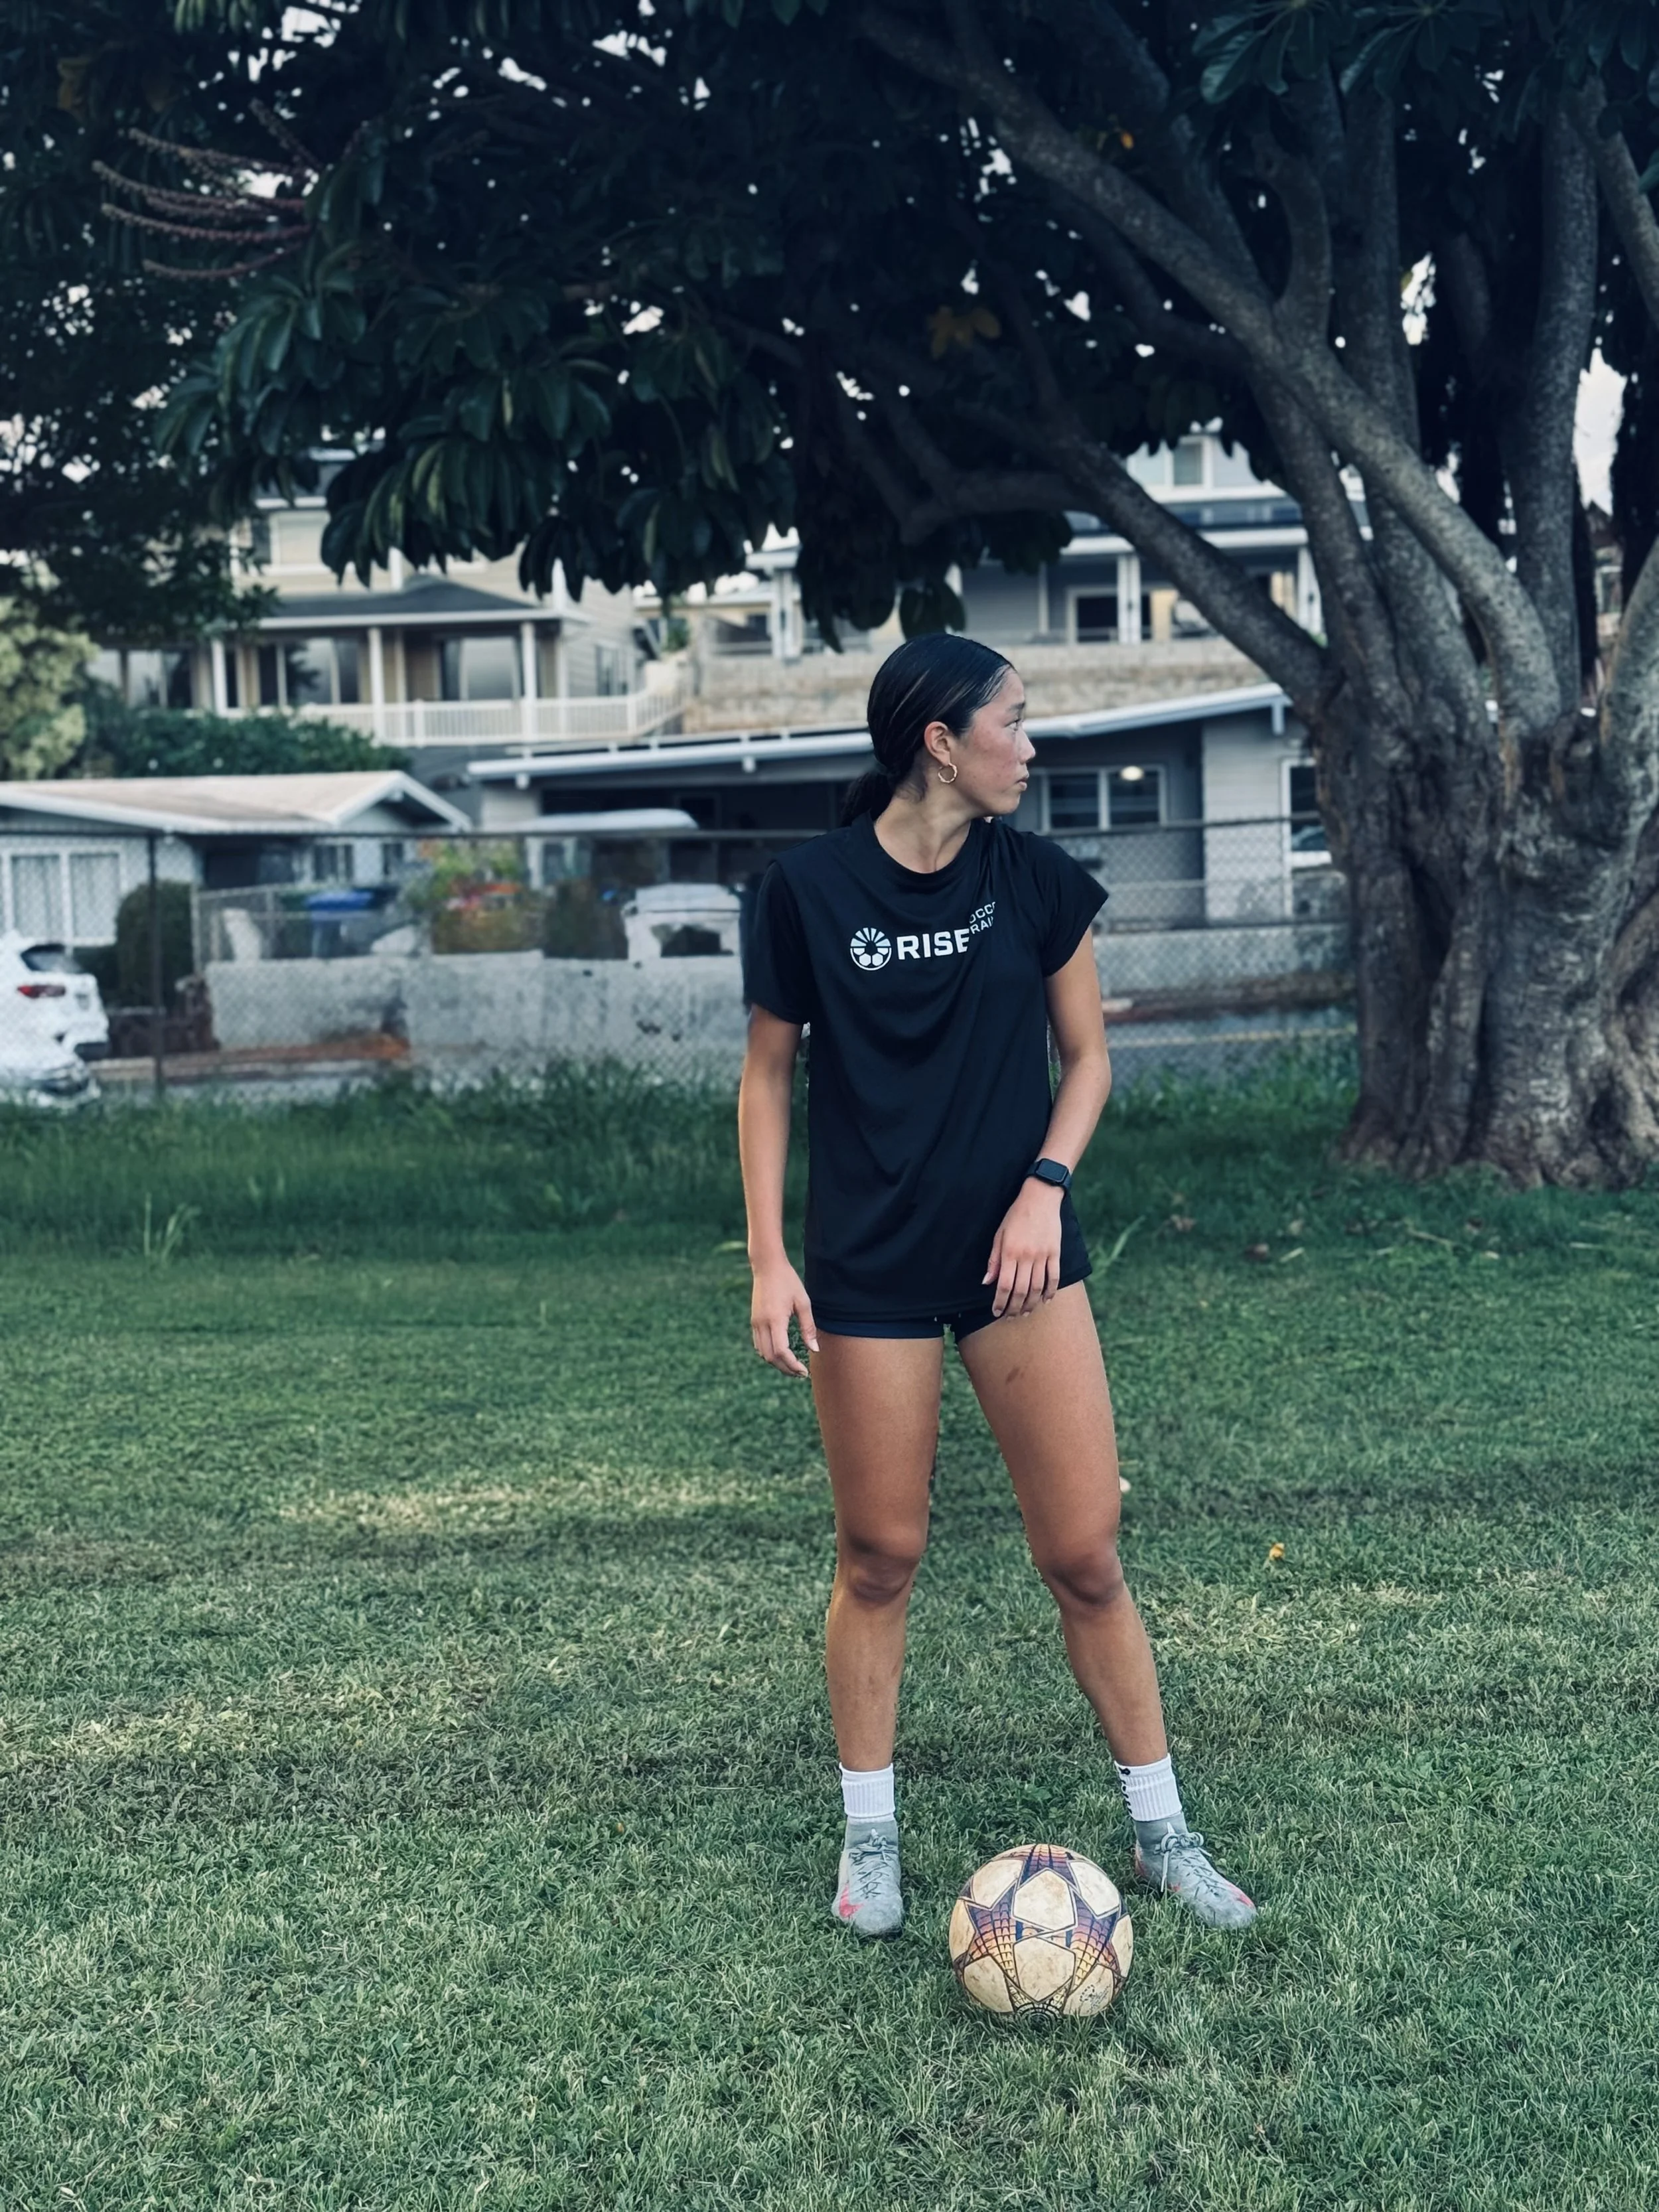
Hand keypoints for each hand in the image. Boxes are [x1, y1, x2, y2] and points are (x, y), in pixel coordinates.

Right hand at [750, 1256, 818, 1376]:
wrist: (767, 1267)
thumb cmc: (788, 1282)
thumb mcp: (803, 1303)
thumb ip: (808, 1327)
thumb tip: (814, 1349)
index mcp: (775, 1320)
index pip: (781, 1352)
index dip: (792, 1365)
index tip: (804, 1371)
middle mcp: (762, 1324)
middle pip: (770, 1357)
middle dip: (785, 1369)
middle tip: (800, 1373)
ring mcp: (755, 1323)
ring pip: (763, 1353)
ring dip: (777, 1363)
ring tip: (792, 1366)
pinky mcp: (754, 1321)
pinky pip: (759, 1345)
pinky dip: (769, 1354)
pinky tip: (782, 1354)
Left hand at [983, 1181, 1063, 1318]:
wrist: (1040, 1198)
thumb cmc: (1016, 1216)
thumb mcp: (999, 1235)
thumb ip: (994, 1260)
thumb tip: (986, 1282)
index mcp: (1010, 1252)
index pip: (1004, 1285)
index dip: (1000, 1302)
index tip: (996, 1312)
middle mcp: (1026, 1256)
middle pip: (1021, 1290)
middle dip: (1014, 1307)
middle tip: (1010, 1317)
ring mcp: (1043, 1255)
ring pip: (1038, 1288)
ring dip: (1031, 1304)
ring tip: (1025, 1313)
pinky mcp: (1055, 1253)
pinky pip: (1054, 1277)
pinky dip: (1050, 1292)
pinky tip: (1046, 1301)